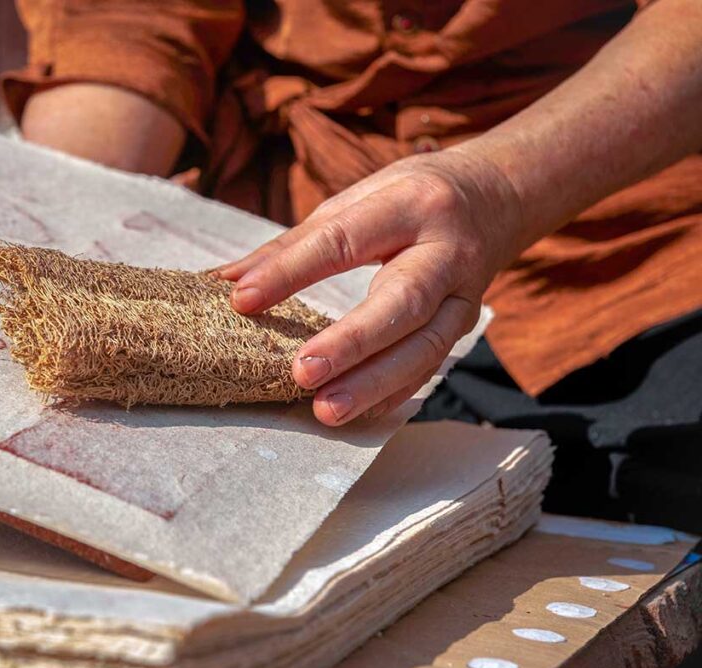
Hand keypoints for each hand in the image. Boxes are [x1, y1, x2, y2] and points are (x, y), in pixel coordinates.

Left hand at [218, 149, 524, 425]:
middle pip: (401, 302)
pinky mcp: (465, 325)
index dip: (291, 271)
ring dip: (374, 383)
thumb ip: (295, 243)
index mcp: (410, 204)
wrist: (497, 197)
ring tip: (326, 410)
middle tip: (301, 373)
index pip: (343, 240)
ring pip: (424, 347)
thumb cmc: (410, 196)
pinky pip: (431, 366)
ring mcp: (464, 294)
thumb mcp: (356, 199)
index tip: (242, 300)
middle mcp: (446, 251)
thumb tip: (227, 281)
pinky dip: (394, 393)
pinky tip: (359, 414)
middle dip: (352, 342)